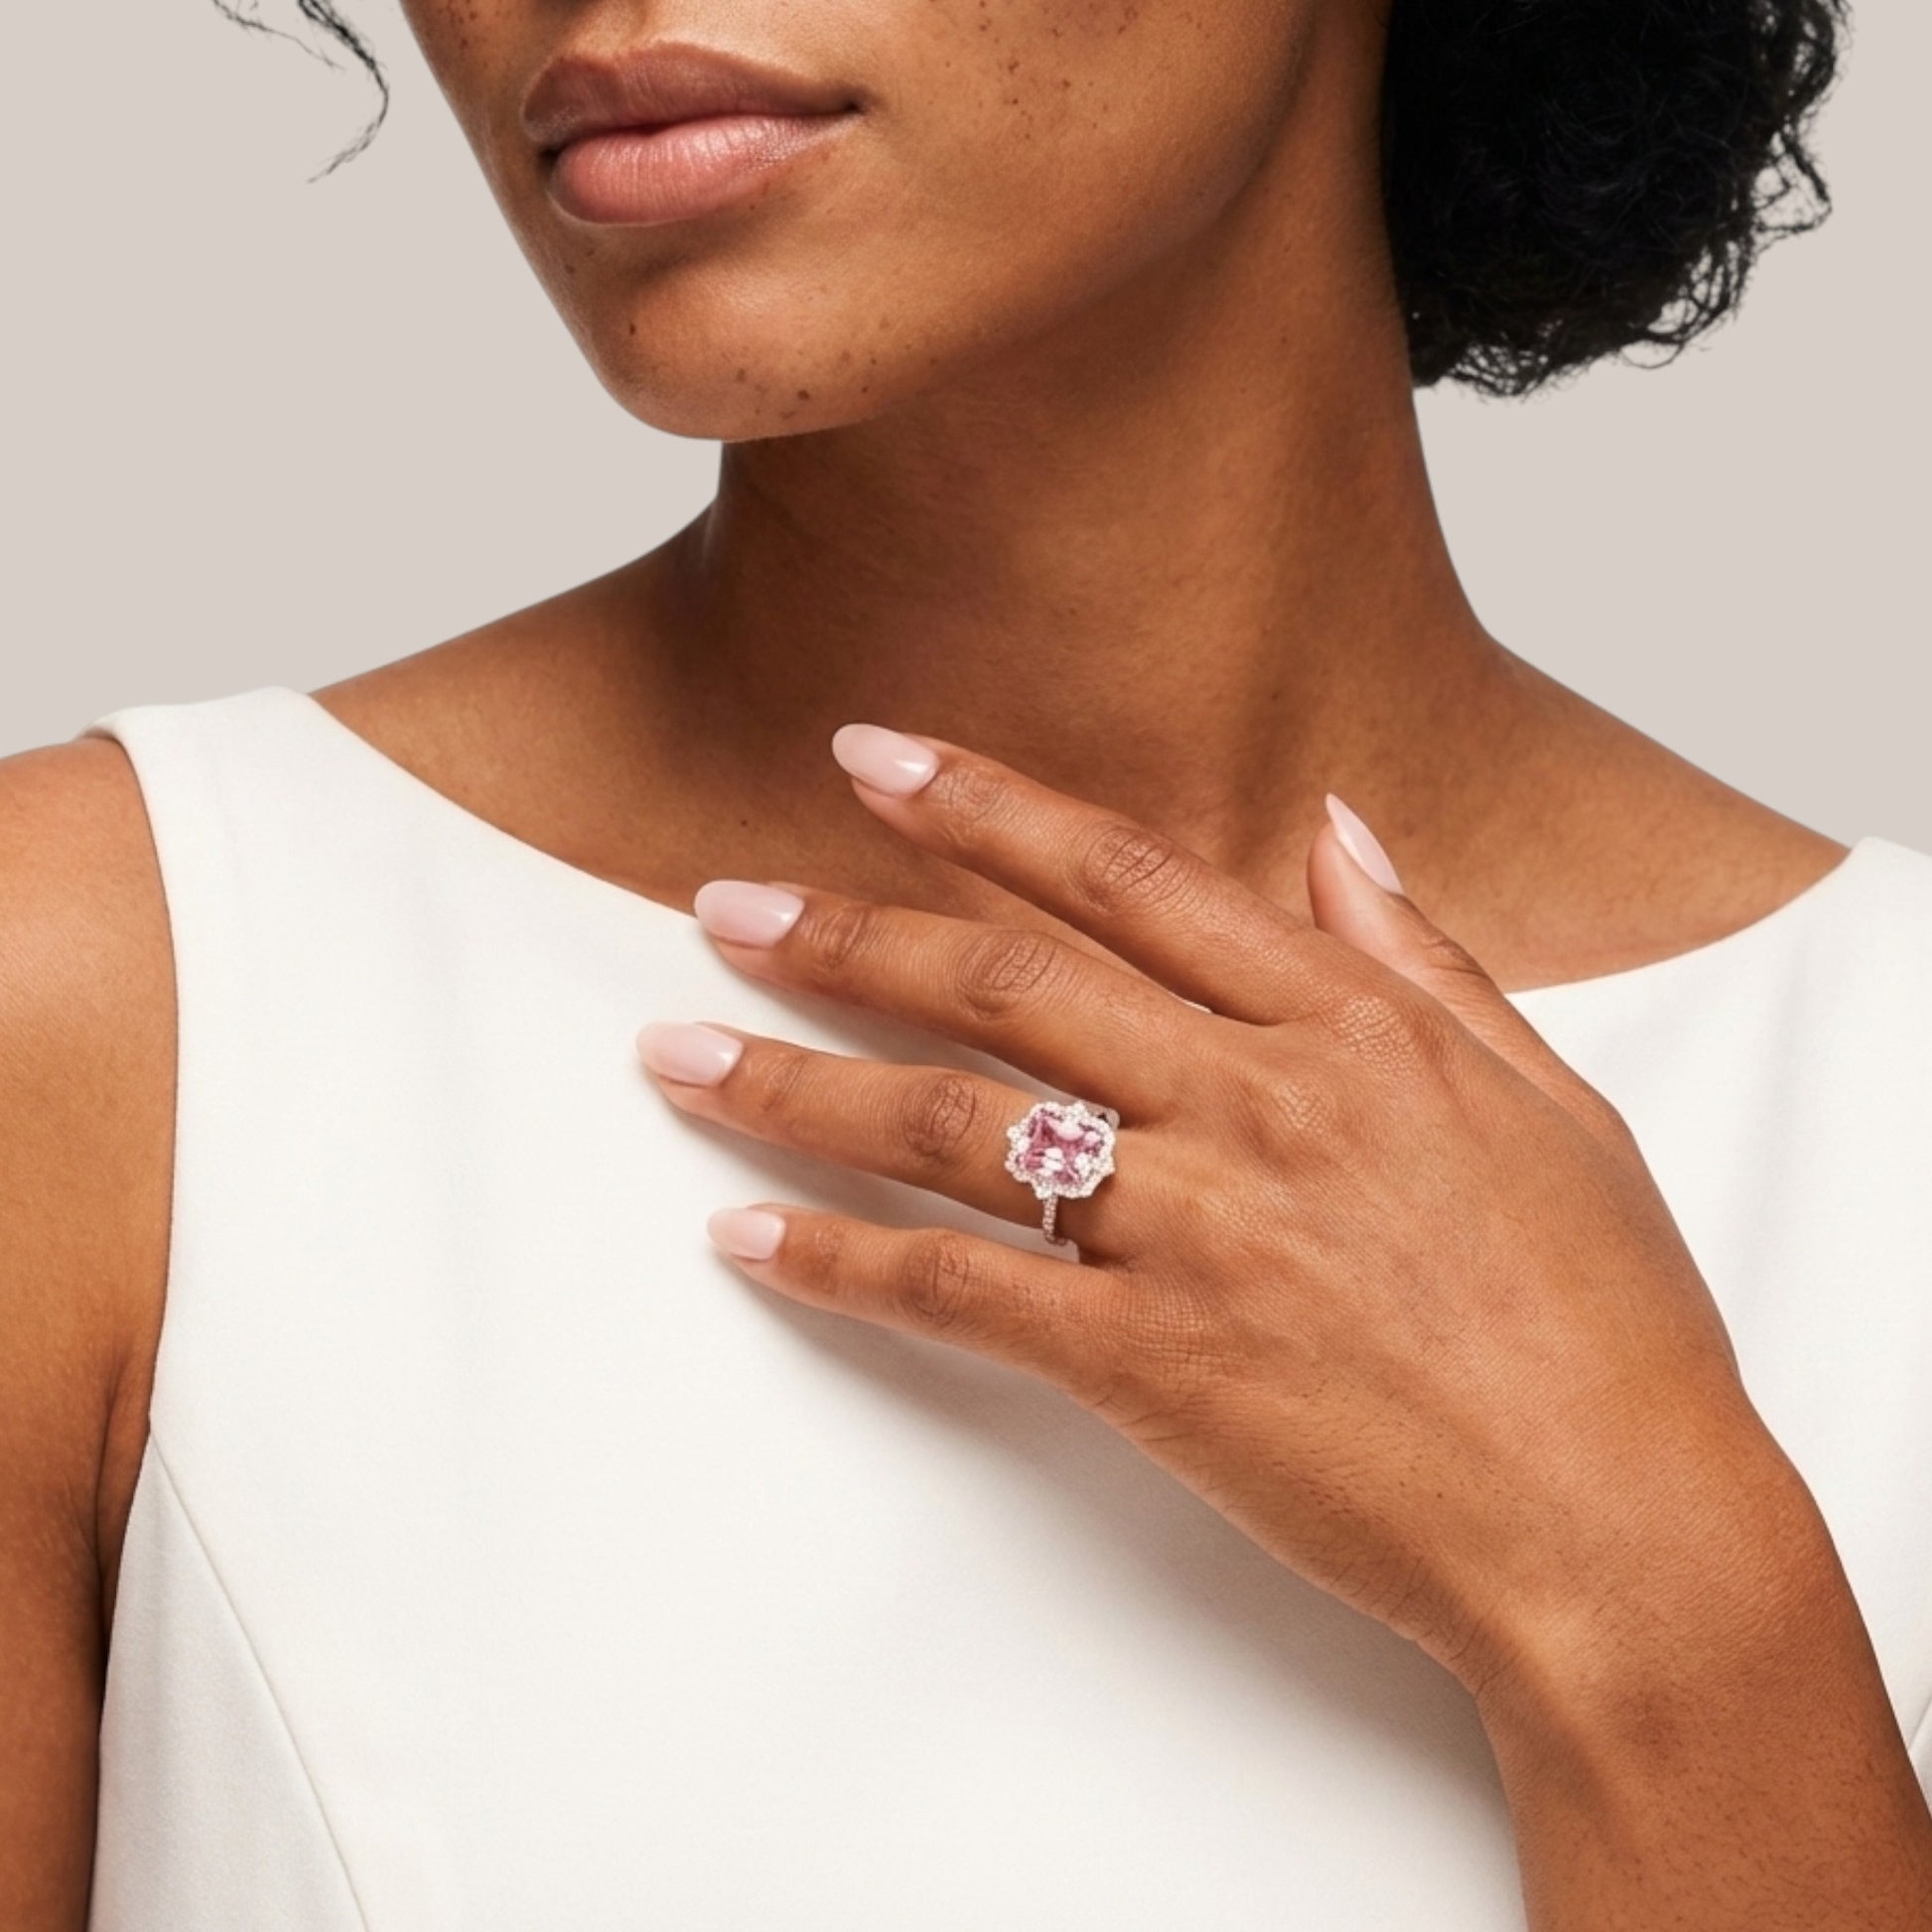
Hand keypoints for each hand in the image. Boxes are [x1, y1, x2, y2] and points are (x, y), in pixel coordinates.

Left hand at [637, 726, 1812, 1705]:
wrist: (1623, 1529)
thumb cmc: (1606, 1320)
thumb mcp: (1551, 1099)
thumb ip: (1423, 956)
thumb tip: (1338, 829)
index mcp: (1348, 1026)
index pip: (1124, 878)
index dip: (983, 806)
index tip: (872, 760)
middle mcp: (1254, 1105)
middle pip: (1004, 981)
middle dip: (845, 930)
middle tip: (718, 900)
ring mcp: (1195, 1233)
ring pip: (951, 1125)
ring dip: (795, 1080)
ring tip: (676, 1051)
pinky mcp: (1152, 1366)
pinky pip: (959, 1293)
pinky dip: (840, 1262)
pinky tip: (747, 1236)